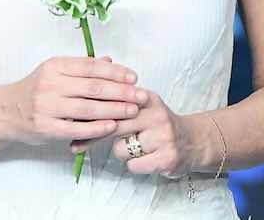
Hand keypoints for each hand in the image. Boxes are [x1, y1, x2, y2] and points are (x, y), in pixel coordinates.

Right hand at [6, 55, 142, 146]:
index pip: (90, 67)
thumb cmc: (36, 90)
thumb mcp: (56, 73)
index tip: (134, 77)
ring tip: (132, 110)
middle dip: (121, 92)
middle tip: (140, 95)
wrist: (6, 112)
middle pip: (93, 87)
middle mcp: (50, 84)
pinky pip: (77, 128)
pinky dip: (97, 128)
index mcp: (55, 66)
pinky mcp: (46, 128)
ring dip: (114, 110)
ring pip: (88, 108)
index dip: (115, 72)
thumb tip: (110, 61)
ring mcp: (47, 107)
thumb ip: (82, 68)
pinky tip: (112, 126)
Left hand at [70, 87, 197, 177]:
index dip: (90, 113)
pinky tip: (146, 158)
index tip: (70, 122)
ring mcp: (163, 135)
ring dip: (122, 152)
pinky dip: (135, 165)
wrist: (193, 141)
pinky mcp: (167, 157)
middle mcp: (156, 114)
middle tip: (76, 145)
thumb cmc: (157, 125)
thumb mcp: (141, 107)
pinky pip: (134, 165)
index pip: (113, 103)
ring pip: (121, 149)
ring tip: (136, 147)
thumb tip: (79, 106)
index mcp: (147, 97)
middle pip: (114, 125)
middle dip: (94, 136)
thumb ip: (115, 103)